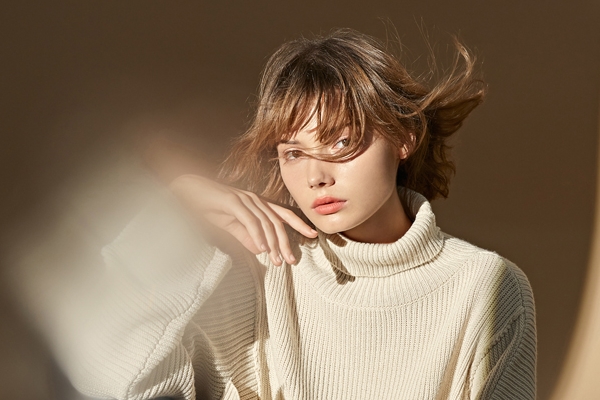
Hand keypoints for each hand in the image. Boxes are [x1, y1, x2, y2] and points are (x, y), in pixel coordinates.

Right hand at [169, 174, 317, 265]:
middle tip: (291, 261)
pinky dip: (257, 235)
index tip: (313, 235)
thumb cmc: (208, 206)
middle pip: (277, 222)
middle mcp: (254, 199)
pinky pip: (249, 221)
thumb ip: (245, 236)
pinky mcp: (232, 201)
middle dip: (286, 242)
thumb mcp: (230, 225)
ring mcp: (244, 199)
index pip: (282, 214)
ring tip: (276, 260)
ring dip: (272, 243)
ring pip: (265, 223)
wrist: (187, 191)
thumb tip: (259, 250)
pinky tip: (260, 249)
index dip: (299, 224)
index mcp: (256, 204)